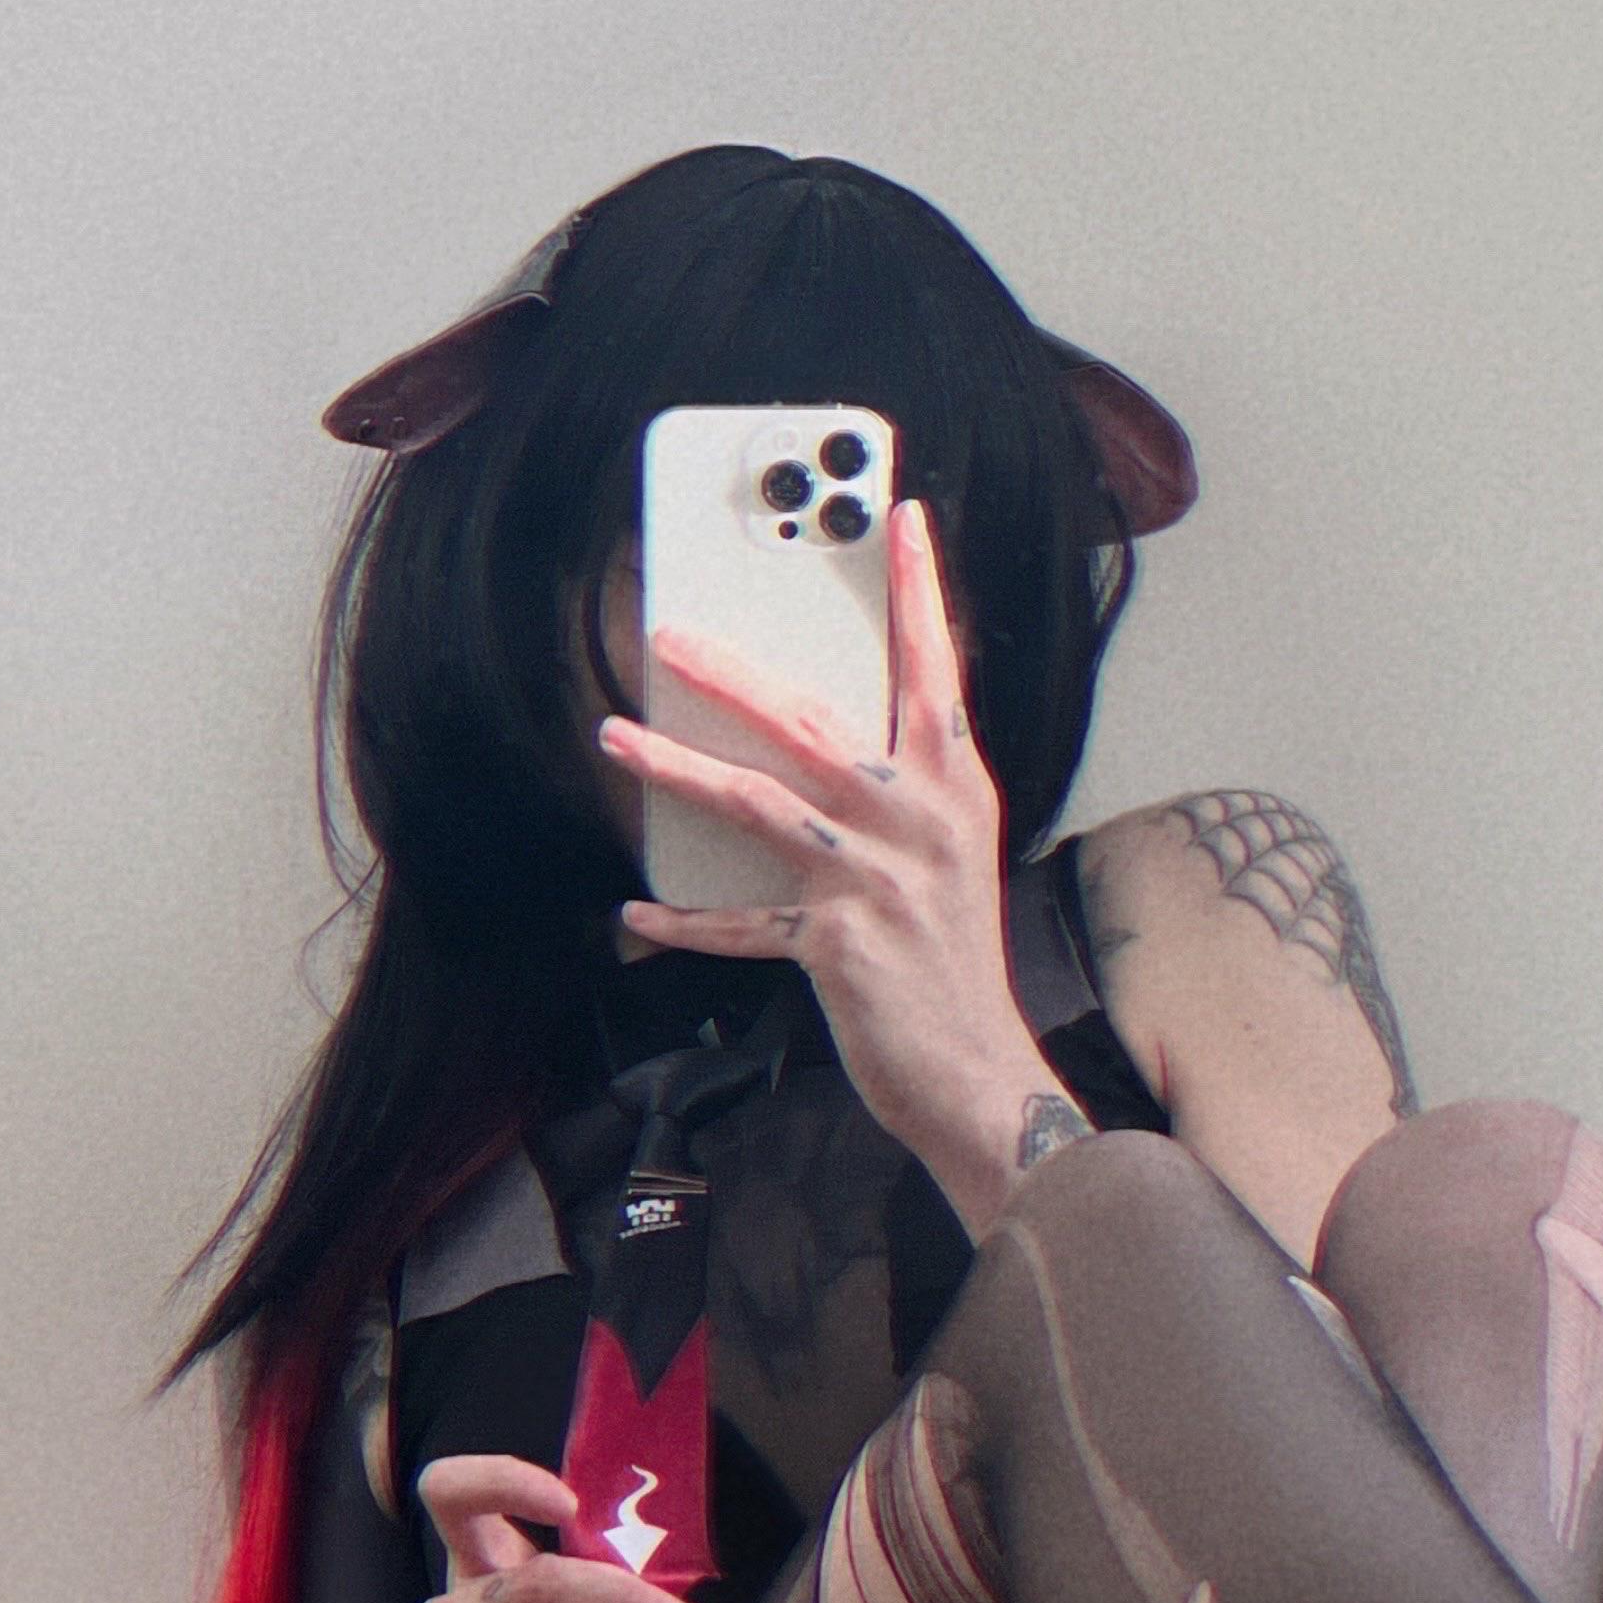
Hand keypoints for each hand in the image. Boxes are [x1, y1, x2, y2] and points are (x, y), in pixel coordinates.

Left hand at [599, 498, 1059, 1237]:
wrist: (984, 1081)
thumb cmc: (961, 975)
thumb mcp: (955, 863)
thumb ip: (911, 798)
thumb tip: (832, 749)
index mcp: (957, 795)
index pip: (936, 673)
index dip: (917, 594)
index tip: (900, 520)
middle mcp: (921, 824)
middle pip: (815, 721)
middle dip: (733, 672)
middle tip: (668, 632)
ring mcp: (878, 881)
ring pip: (762, 800)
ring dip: (679, 767)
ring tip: (619, 738)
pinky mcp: (836, 943)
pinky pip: (741, 922)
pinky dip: (686, 921)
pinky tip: (638, 915)